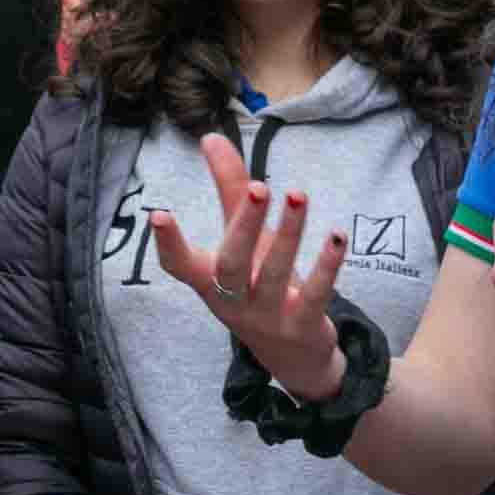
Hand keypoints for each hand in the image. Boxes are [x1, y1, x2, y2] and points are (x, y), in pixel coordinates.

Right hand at [147, 133, 351, 401]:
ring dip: (289, 234)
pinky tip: (336, 236)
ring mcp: (267, 316)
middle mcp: (233, 300)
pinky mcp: (302, 326)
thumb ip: (229, 189)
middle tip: (259, 186)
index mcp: (210, 280)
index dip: (168, 244)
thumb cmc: (258, 285)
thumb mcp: (243, 241)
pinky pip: (314, 294)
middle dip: (244, 225)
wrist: (293, 358)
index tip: (158, 215)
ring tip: (298, 195)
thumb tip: (210, 137)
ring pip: (274, 274)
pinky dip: (326, 265)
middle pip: (231, 265)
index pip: (181, 266)